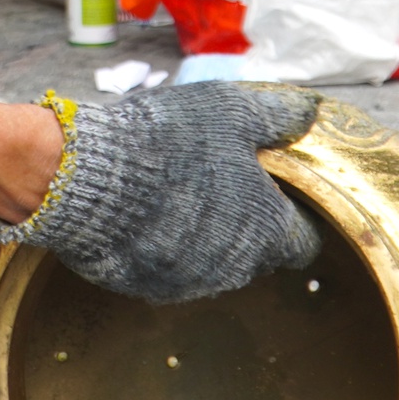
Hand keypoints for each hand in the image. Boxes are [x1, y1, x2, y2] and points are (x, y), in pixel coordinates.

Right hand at [6, 82, 322, 302]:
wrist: (85, 176)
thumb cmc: (168, 139)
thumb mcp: (232, 110)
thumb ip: (280, 116)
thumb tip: (313, 110)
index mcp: (267, 230)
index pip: (303, 244)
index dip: (295, 219)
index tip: (278, 196)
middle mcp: (237, 267)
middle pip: (259, 255)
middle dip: (249, 227)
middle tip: (224, 187)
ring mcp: (192, 283)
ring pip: (216, 265)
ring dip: (209, 240)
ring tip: (181, 196)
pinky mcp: (150, 289)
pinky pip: (173, 272)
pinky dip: (169, 249)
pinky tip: (151, 216)